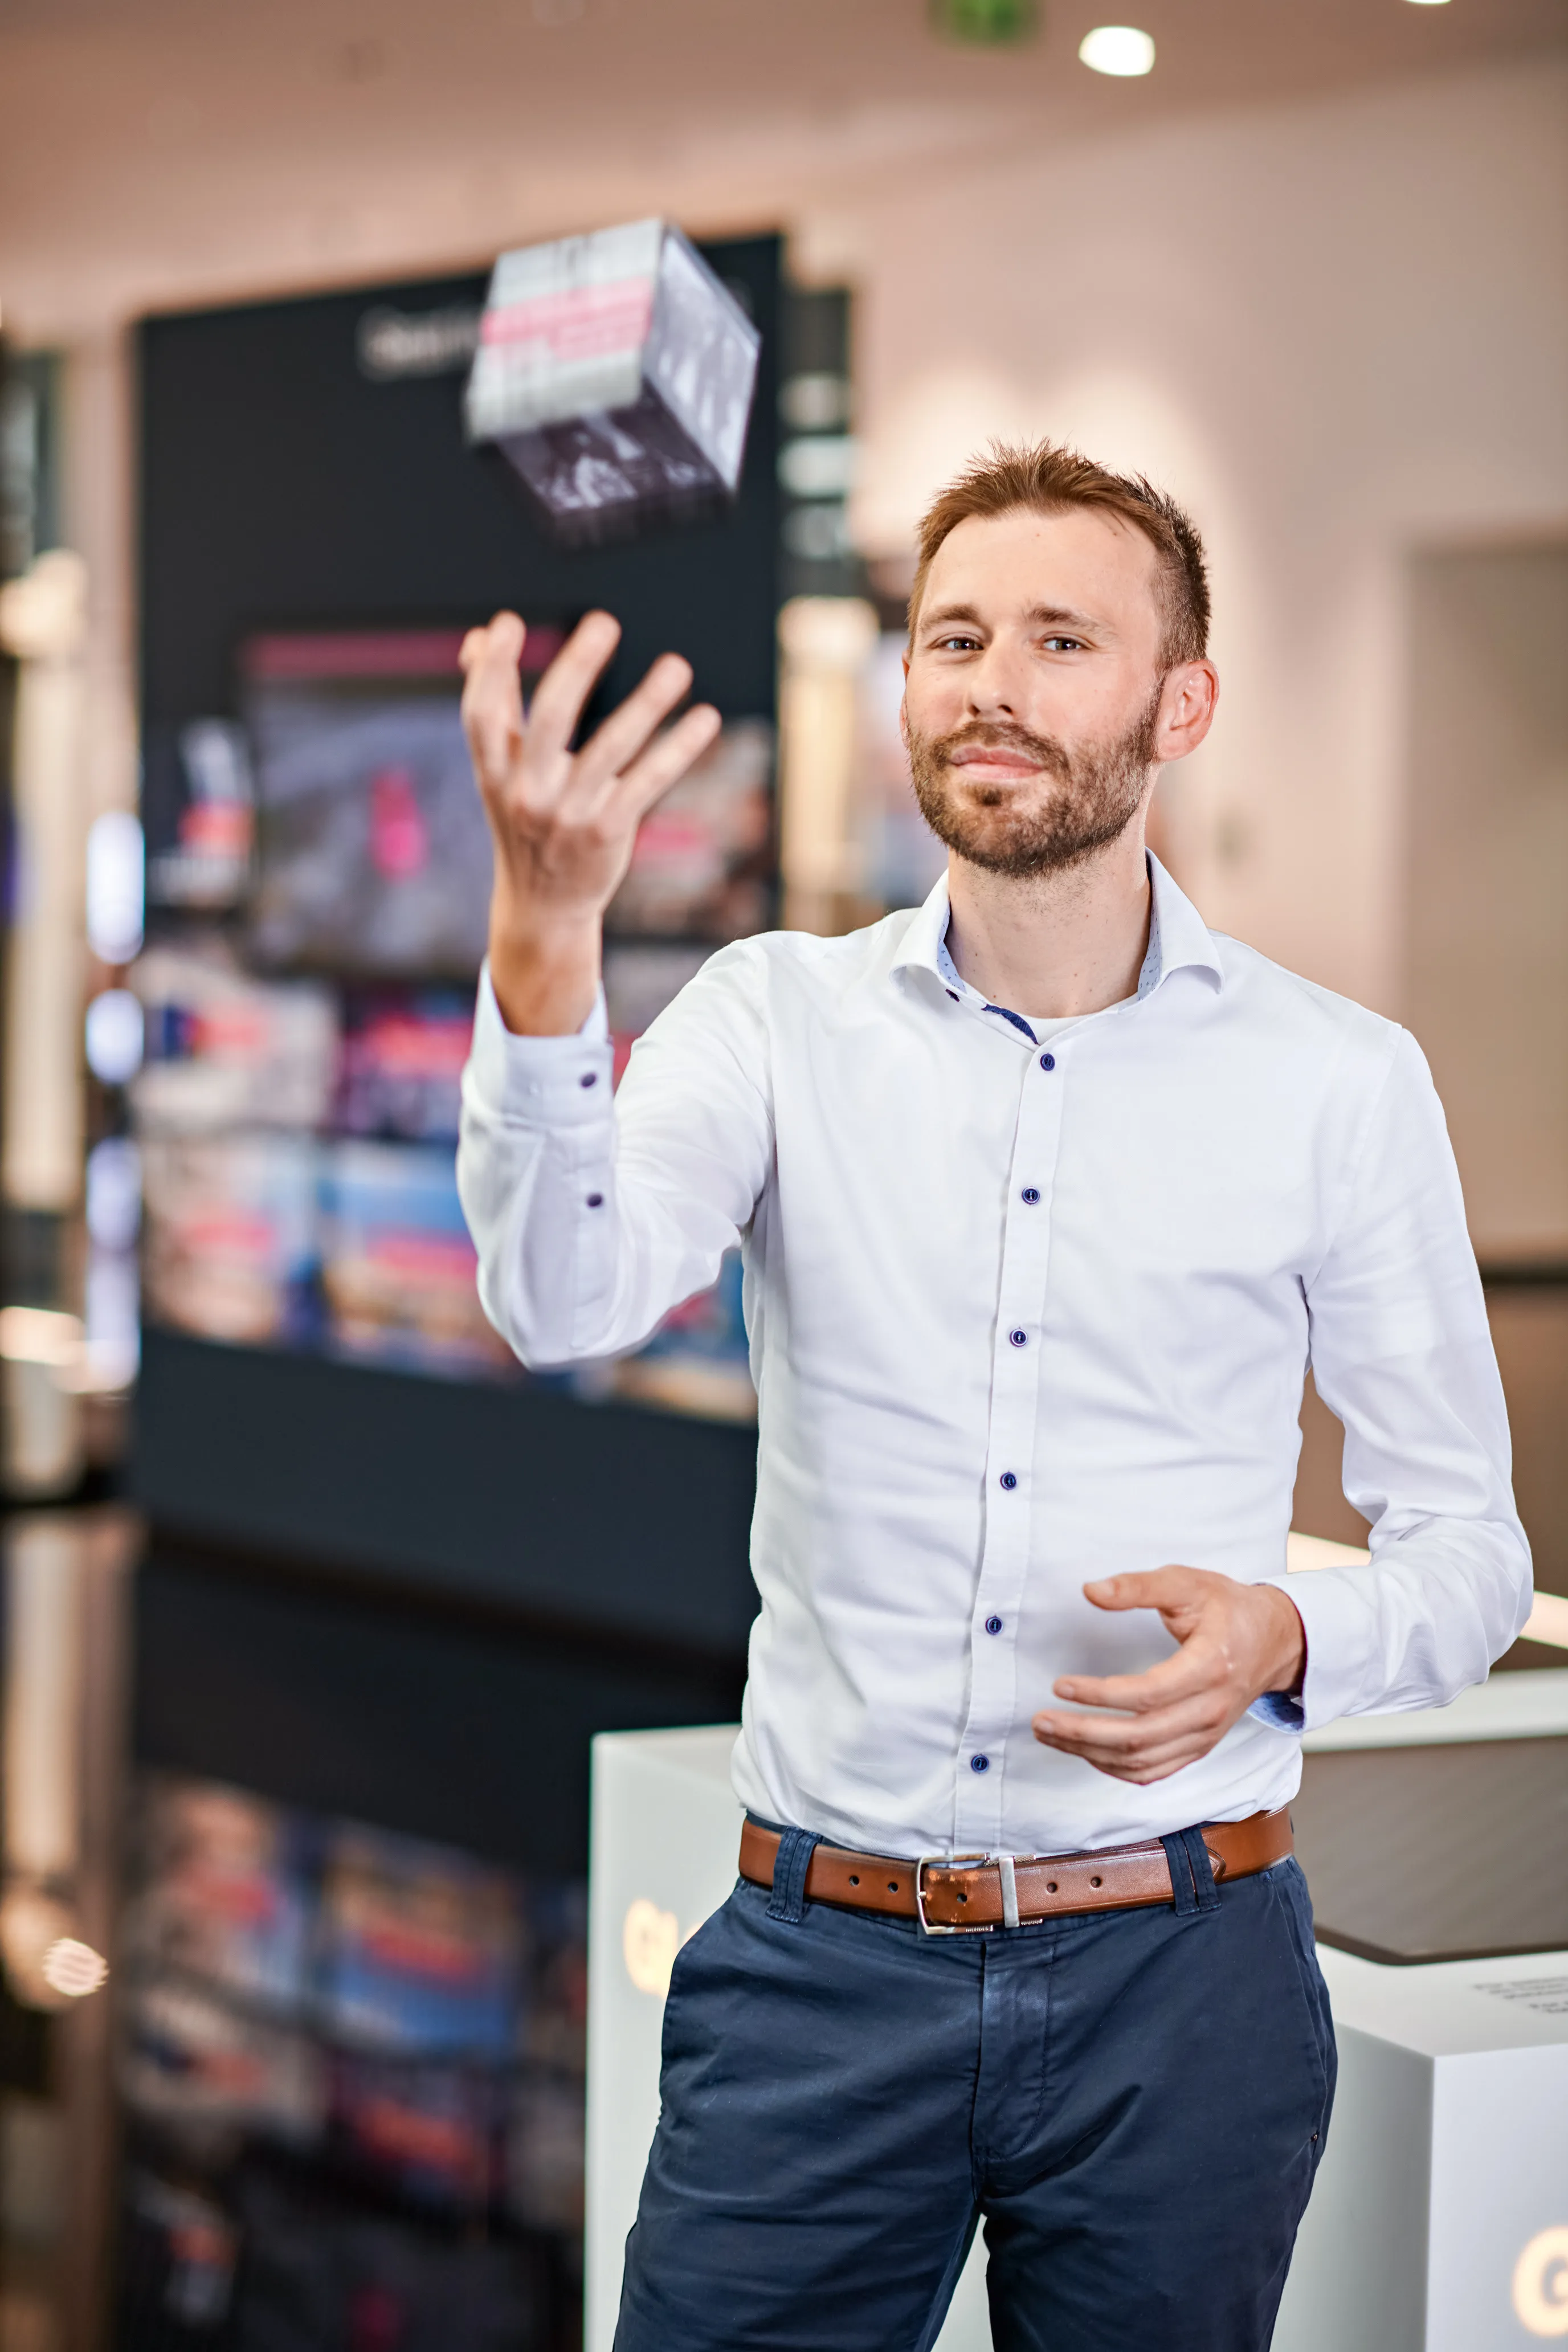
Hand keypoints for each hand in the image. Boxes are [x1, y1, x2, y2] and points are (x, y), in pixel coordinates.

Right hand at [460, 609, 720, 1032]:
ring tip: (677, 666)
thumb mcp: (499, 771)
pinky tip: (706, 718)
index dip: (490, 669)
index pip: (482, 715)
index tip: (506, 622)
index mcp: (494, 772)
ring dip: (646, 705)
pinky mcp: (608, 832)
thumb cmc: (525, 820)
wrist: (542, 906)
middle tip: (604, 621)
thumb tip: (476, 637)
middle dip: (575, 668)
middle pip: (548, 720)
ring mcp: (569, 815)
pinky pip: (648, 782)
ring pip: (610, 749)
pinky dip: (678, 749)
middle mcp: (527, 792)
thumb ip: (494, 706)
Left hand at [1031, 1568, 1305, 1785]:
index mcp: (1210, 1667)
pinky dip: (1116, 1768)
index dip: (1101, 1694)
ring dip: (1091, 1753)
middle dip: (1084, 1733)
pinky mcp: (1200, 1746)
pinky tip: (1086, 1751)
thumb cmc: (1228, 1608)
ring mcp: (1207, 1734)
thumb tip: (1091, 1591)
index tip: (1062, 1685)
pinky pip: (1155, 1771)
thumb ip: (1139, 1586)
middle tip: (1042, 1720)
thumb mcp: (1188, 1582)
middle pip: (1141, 1737)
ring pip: (1144, 1761)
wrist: (1275, 1640)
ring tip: (1051, 1734)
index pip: (1150, 1694)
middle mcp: (1210, 1710)